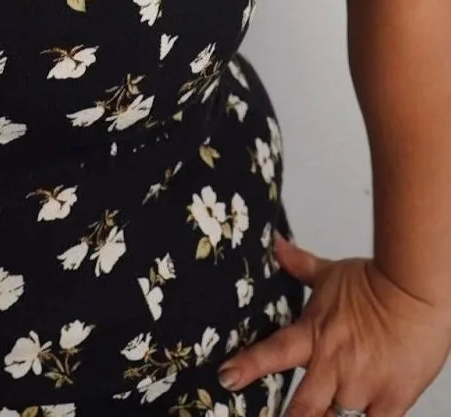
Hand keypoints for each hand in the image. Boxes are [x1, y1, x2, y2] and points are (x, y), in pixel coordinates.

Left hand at [215, 231, 450, 415]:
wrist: (415, 291)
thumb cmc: (375, 281)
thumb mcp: (331, 273)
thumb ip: (300, 265)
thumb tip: (276, 243)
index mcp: (314, 334)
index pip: (273, 352)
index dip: (248, 367)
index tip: (227, 378)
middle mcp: (334, 364)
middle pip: (303, 407)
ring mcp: (362, 385)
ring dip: (333, 416)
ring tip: (333, 406)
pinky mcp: (390, 400)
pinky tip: (360, 415)